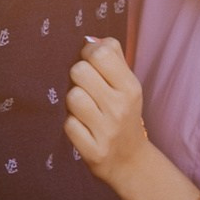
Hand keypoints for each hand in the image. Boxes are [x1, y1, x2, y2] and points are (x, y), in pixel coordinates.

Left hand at [64, 37, 148, 182]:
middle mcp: (120, 107)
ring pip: (72, 96)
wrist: (131, 161)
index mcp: (130, 87)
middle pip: (79, 71)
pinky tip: (83, 128)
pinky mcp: (93, 150)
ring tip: (84, 109)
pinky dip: (72, 125)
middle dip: (78, 78)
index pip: (100, 53)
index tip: (90, 63)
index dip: (88, 53)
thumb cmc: (124, 115)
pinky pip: (68, 125)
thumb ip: (112, 57)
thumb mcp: (127, 85)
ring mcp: (107, 130)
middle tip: (86, 89)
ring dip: (73, 102)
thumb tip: (89, 39)